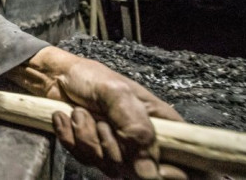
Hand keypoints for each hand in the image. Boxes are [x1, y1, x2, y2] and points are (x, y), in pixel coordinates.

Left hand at [10, 47, 184, 178]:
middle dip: (113, 149)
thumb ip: (136, 127)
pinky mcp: (94, 152)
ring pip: (110, 167)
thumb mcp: (116, 92)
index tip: (156, 170)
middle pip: (143, 172)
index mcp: (161, 124)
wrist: (54, 75)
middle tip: (102, 122)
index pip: (190, 163)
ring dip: (88, 138)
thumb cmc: (90, 76)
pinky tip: (67, 118)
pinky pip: (85, 160)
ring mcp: (118, 149)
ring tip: (81, 112)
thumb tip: (149, 173)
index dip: (178, 175)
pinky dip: (71, 138)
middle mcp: (143, 141)